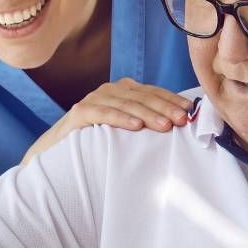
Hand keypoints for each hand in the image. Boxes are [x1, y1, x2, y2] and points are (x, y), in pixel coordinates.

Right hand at [22, 79, 193, 164]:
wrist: (56, 156)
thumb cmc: (96, 146)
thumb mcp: (125, 133)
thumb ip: (145, 125)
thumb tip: (179, 128)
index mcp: (122, 92)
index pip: (152, 92)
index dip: (171, 100)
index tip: (190, 112)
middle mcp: (108, 91)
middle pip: (142, 96)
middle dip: (164, 107)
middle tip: (182, 120)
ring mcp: (93, 100)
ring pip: (125, 103)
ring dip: (147, 113)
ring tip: (165, 125)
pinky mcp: (79, 113)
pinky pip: (102, 113)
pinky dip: (120, 118)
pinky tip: (135, 127)